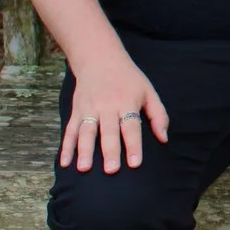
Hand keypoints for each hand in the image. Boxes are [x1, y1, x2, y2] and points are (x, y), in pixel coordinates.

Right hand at [60, 56, 168, 173]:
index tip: (135, 164)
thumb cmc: (129, 79)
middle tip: (111, 170)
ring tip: (84, 168)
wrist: (99, 59)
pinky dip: (66, 146)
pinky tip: (65, 161)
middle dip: (109, 151)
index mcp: (127, 102)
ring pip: (86, 132)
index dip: (133, 145)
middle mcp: (107, 106)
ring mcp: (89, 108)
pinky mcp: (76, 110)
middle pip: (108, 131)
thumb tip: (164, 138)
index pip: (131, 126)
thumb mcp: (149, 91)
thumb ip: (158, 115)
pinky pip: (70, 130)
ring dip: (84, 151)